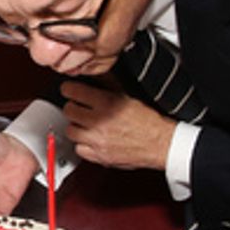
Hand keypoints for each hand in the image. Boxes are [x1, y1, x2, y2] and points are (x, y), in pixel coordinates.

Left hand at [61, 81, 175, 170]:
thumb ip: (108, 84)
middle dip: (73, 107)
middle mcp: (99, 122)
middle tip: (79, 108)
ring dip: (76, 126)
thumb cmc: (149, 121)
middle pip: (68, 111)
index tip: (69, 90)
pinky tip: (90, 140)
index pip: (73, 92)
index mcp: (106, 103)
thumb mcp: (128, 95)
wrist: (160, 143)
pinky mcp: (100, 156)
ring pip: (70, 131)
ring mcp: (98, 141)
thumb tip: (96, 73)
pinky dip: (83, 145)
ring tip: (85, 124)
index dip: (69, 89)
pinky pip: (79, 150)